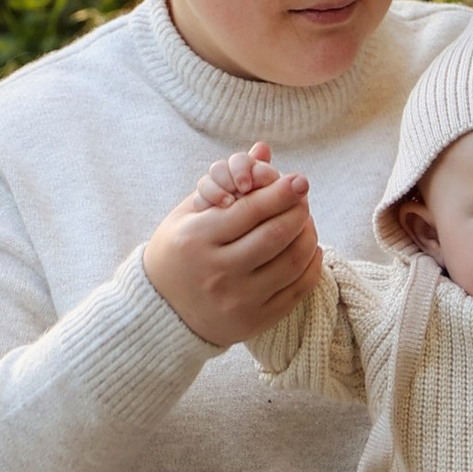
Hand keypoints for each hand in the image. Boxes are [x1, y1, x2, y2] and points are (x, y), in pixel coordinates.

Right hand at [143, 149, 319, 344]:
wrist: (162, 311)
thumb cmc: (177, 251)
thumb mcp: (189, 213)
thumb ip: (227, 180)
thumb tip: (264, 149)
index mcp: (197, 239)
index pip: (251, 210)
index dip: (281, 192)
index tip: (300, 180)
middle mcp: (217, 272)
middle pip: (275, 235)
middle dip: (298, 211)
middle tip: (304, 200)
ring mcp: (237, 301)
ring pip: (291, 263)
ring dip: (308, 237)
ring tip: (306, 222)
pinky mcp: (253, 322)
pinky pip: (296, 292)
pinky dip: (311, 267)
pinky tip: (310, 251)